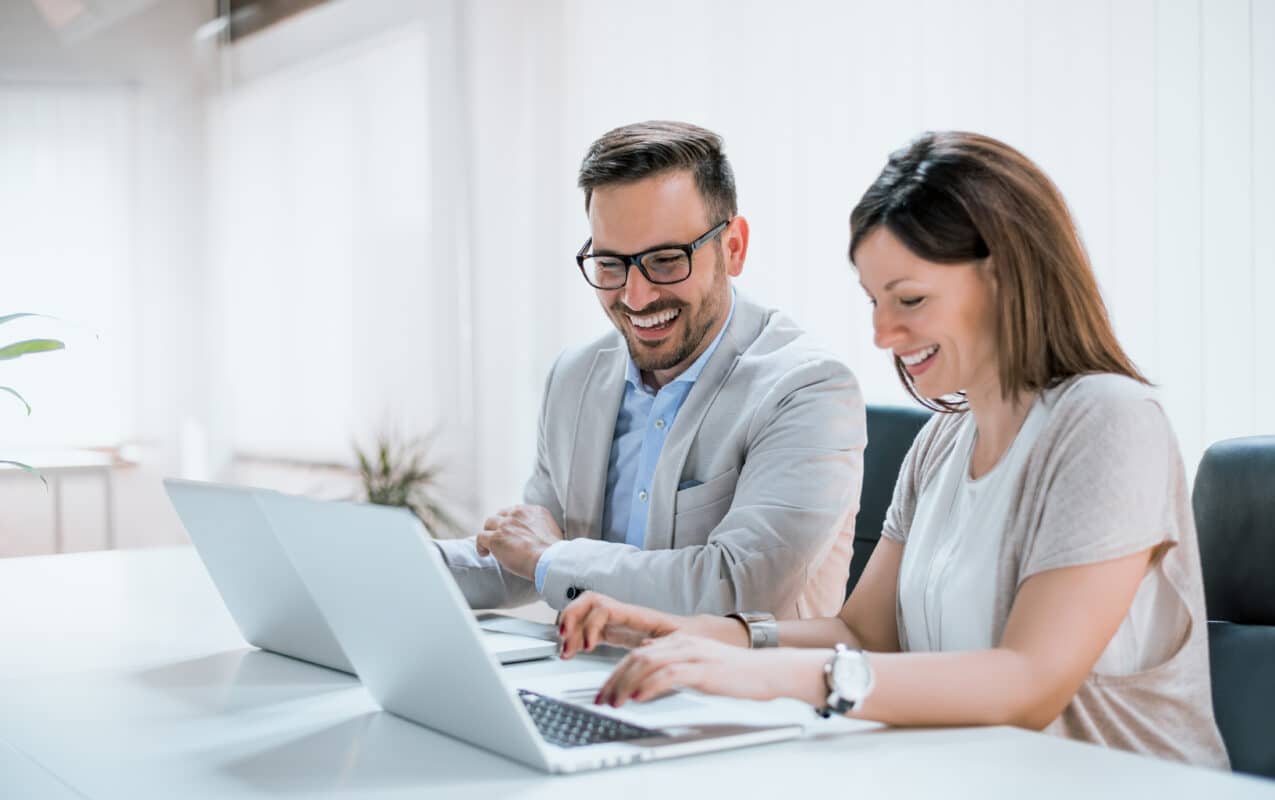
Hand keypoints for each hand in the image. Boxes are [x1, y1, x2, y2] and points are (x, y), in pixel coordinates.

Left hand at [474, 504, 562, 579]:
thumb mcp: (553, 532)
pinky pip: (481, 537)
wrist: (549, 559)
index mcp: (534, 510)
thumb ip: (543, 529)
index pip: (516, 511)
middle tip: (501, 537)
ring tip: (490, 546)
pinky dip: (480, 546)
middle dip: (499, 525)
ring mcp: (505, 525)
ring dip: (489, 533)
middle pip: (501, 514)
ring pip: (489, 523)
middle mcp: (518, 513)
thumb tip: (540, 538)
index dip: (511, 522)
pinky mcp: (495, 538)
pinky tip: (484, 554)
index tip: (512, 532)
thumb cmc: (553, 552)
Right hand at [557, 593, 684, 658]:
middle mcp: (624, 614)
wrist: (697, 636)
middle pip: (588, 601)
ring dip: (570, 627)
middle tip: (564, 640)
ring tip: (565, 650)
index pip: (604, 608)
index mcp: (638, 615)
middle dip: (571, 617)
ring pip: (585, 613)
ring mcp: (618, 622)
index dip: (590, 624)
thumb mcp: (680, 643)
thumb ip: (662, 645)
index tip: (587, 647)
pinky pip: (589, 628)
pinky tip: (573, 651)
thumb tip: (645, 647)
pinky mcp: (616, 632)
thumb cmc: (690, 637)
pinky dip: (576, 637)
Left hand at [595, 634, 828, 707]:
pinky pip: (669, 676)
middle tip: (602, 699)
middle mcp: (682, 644)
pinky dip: (649, 687)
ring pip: (648, 665)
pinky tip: (639, 698)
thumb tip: (646, 654)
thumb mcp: (698, 660)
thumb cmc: (736, 671)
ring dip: (626, 685)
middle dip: (615, 680)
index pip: (637, 654)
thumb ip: (673, 657)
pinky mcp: (703, 670)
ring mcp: (692, 655)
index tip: (604, 691)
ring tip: (615, 702)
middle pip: (637, 658)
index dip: (616, 673)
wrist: (766, 670)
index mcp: (679, 641)